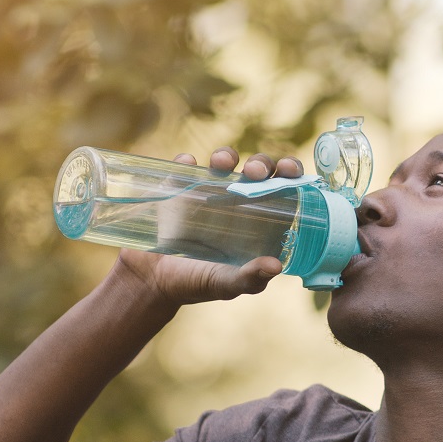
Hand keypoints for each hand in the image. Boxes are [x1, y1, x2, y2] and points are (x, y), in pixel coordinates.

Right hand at [114, 148, 305, 307]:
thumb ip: (250, 278)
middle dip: (260, 163)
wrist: (152, 281)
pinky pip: (184, 166)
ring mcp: (207, 191)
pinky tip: (187, 165)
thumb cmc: (198, 284)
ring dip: (226, 156)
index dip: (290, 174)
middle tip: (254, 172)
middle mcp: (237, 201)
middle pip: (256, 169)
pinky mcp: (177, 187)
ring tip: (221, 165)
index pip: (282, 188)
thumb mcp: (227, 285)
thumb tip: (275, 266)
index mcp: (259, 221)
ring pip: (224, 161)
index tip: (289, 172)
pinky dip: (186, 162)